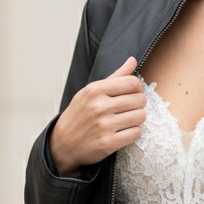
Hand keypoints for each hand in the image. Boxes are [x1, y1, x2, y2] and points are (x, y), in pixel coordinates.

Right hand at [49, 56, 145, 175]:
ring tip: (126, 120)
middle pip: (140, 100)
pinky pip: (136, 133)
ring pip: (141, 116)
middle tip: (128, 109)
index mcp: (95, 90)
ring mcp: (104, 125)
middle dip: (138, 105)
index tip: (132, 94)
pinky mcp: (109, 143)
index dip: (137, 89)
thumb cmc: (79, 115)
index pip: (133, 83)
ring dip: (137, 119)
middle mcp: (99, 106)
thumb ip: (115, 76)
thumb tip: (133, 60)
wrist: (63, 143)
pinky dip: (133, 133)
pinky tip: (123, 132)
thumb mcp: (91, 92)